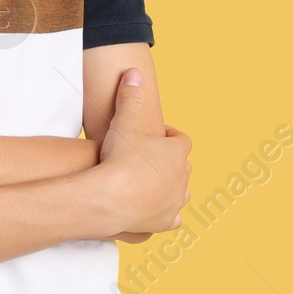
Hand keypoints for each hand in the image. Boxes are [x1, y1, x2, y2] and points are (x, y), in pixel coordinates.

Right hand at [92, 69, 190, 236]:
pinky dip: (167, 214)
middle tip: (151, 159)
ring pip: (182, 192)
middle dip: (170, 161)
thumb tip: (134, 72)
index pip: (182, 140)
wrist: (109, 198)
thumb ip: (130, 96)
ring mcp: (175, 201)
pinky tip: (156, 210)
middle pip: (183, 166)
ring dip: (171, 187)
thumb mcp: (124, 121)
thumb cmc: (119, 158)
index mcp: (178, 152)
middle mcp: (182, 178)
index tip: (157, 136)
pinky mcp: (165, 222)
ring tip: (154, 183)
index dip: (170, 137)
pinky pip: (174, 219)